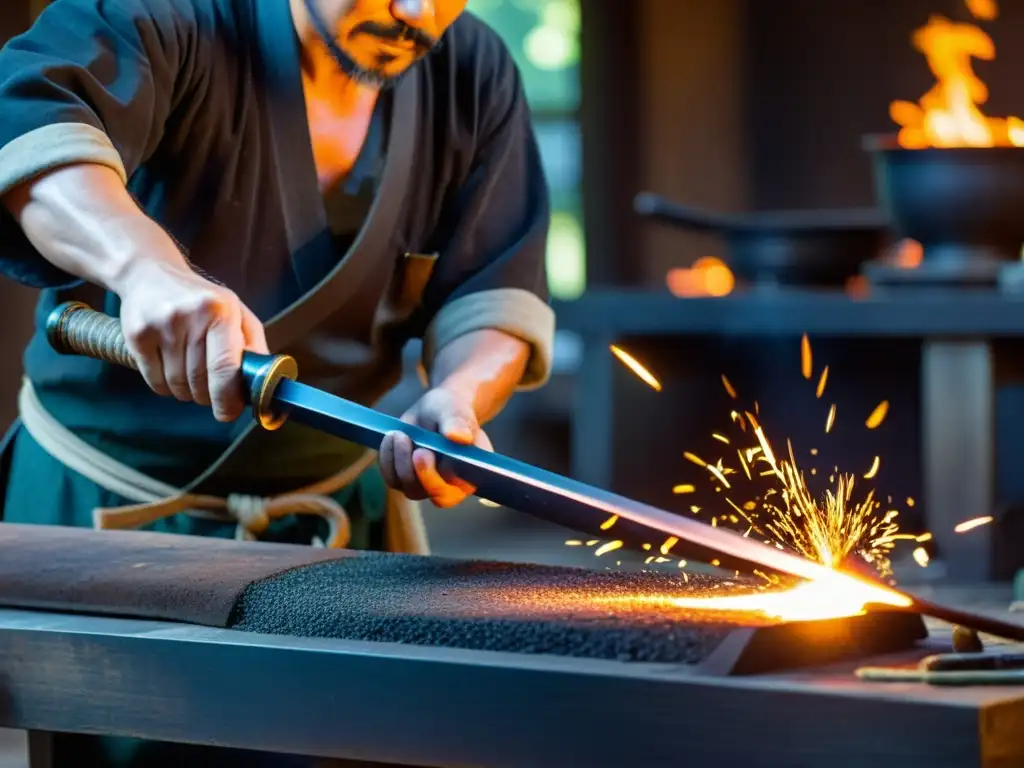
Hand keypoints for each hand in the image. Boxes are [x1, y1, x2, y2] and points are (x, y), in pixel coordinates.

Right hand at [117, 260, 268, 421]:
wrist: (151, 274)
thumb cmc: (202, 300)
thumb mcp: (236, 313)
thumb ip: (254, 345)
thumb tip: (264, 382)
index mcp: (221, 312)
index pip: (225, 367)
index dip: (227, 398)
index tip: (229, 413)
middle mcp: (190, 317)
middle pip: (200, 381)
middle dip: (208, 397)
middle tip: (211, 394)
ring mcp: (160, 326)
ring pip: (177, 385)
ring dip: (187, 393)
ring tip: (192, 379)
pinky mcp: (136, 335)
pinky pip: (154, 381)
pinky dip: (166, 387)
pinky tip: (171, 372)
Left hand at [379, 386, 492, 507]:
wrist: (435, 410)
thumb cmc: (452, 410)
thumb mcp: (454, 410)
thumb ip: (458, 423)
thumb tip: (460, 438)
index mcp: (471, 473)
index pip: (456, 489)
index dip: (439, 476)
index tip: (424, 452)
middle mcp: (451, 486)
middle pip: (432, 493)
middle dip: (417, 470)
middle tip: (407, 440)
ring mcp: (427, 486)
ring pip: (409, 487)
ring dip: (399, 461)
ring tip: (399, 434)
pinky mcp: (407, 480)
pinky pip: (392, 478)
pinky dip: (388, 459)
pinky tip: (391, 438)